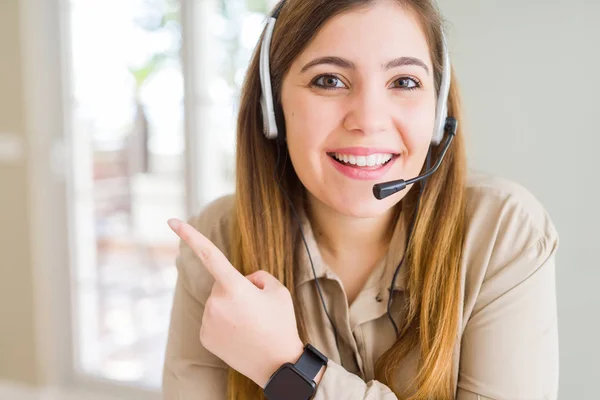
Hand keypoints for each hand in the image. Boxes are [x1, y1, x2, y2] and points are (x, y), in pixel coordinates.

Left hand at [167, 218, 304, 387]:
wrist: (277, 364)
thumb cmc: (280, 323)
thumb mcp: (278, 290)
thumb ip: (257, 276)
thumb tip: (241, 279)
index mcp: (235, 286)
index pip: (210, 254)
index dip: (190, 236)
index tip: (172, 221)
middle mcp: (216, 302)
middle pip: (222, 283)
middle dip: (236, 288)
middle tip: (256, 309)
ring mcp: (208, 321)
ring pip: (218, 301)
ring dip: (231, 306)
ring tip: (251, 324)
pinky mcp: (205, 336)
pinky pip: (214, 318)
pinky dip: (225, 322)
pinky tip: (240, 334)